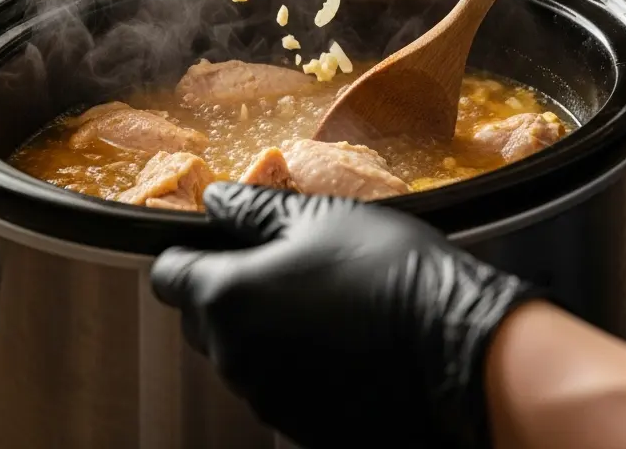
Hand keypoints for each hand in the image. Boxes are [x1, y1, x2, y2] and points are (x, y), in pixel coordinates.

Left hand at [150, 183, 537, 448]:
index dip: (186, 251)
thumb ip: (253, 210)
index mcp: (228, 298)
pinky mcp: (302, 428)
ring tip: (315, 300)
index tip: (214, 239)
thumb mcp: (318, 218)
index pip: (169, 275)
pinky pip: (277, 386)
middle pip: (201, 318)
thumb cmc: (386, 270)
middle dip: (223, 289)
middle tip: (276, 263)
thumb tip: (217, 199)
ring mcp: (267, 399)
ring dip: (259, 328)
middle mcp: (235, 358)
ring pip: (239, 355)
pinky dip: (291, 363)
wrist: (456, 350)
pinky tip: (336, 340)